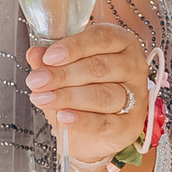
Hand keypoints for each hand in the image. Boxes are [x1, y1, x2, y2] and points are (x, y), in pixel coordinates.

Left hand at [26, 18, 151, 171]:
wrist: (92, 133)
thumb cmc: (82, 91)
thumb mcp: (63, 72)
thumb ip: (50, 62)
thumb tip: (35, 54)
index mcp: (121, 43)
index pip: (101, 38)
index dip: (74, 46)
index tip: (48, 56)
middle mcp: (133, 66)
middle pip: (100, 67)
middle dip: (64, 74)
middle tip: (37, 81)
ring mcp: (136, 96)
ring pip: (103, 95)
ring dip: (69, 96)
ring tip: (43, 98)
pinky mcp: (130, 125)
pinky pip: (105, 122)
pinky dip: (82, 120)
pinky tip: (63, 117)